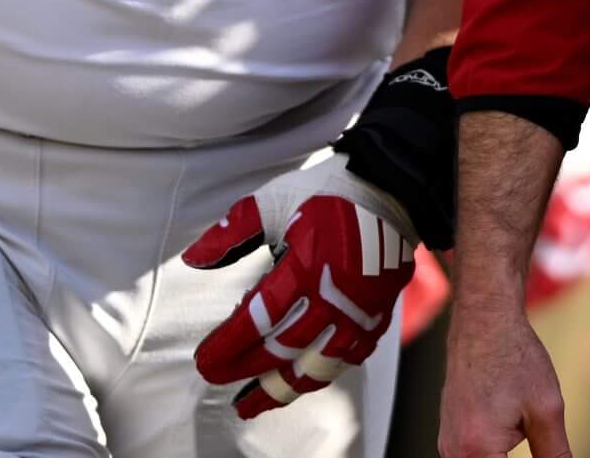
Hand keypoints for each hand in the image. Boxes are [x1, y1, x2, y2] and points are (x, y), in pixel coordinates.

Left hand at [181, 156, 417, 419]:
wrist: (394, 187)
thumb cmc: (330, 191)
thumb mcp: (275, 201)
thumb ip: (233, 231)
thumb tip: (194, 260)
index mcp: (307, 265)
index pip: (259, 319)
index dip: (228, 346)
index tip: (205, 362)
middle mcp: (335, 295)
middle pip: (284, 348)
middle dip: (246, 369)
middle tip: (218, 380)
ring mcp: (361, 309)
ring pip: (319, 363)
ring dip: (283, 387)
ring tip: (255, 402)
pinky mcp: (380, 312)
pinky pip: (351, 356)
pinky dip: (325, 372)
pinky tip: (304, 378)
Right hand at [440, 296, 570, 457]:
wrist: (484, 324)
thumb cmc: (512, 358)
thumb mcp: (546, 409)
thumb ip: (555, 453)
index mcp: (477, 451)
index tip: (550, 454)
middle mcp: (454, 453)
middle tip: (540, 441)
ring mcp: (447, 446)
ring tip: (523, 431)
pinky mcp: (449, 437)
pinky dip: (491, 457)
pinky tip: (510, 439)